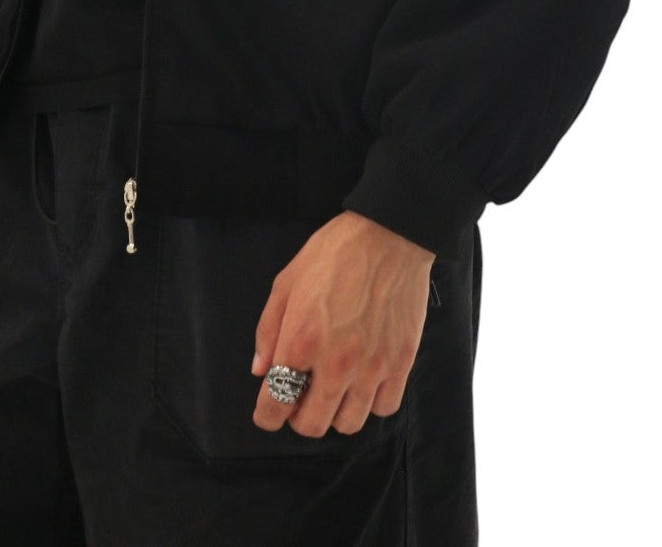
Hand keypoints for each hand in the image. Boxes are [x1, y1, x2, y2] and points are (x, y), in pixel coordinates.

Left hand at [250, 210, 434, 437]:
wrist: (389, 236)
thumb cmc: (335, 253)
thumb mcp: (287, 282)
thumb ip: (268, 330)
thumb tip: (261, 369)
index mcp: (301, 341)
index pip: (275, 403)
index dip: (266, 416)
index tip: (267, 413)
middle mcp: (335, 363)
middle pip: (311, 425)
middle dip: (298, 417)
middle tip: (300, 396)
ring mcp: (371, 367)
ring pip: (348, 424)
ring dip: (334, 413)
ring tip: (333, 389)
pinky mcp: (401, 363)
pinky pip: (384, 408)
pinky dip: (371, 403)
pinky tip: (364, 382)